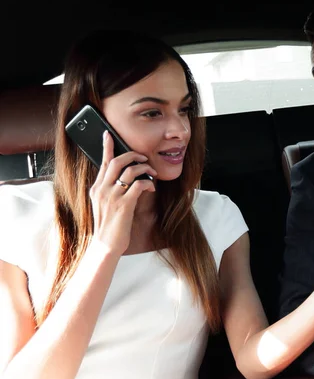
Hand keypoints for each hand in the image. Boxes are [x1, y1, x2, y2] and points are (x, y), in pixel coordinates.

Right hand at [89, 131, 156, 254]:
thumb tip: (125, 178)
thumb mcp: (105, 204)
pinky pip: (138, 185)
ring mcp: (112, 196)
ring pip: (129, 171)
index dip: (107, 147)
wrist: (106, 244)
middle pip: (117, 162)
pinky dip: (147, 182)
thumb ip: (111, 190)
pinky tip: (151, 186)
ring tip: (151, 172)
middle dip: (133, 155)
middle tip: (144, 157)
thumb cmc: (109, 225)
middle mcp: (102, 189)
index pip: (102, 162)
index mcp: (97, 188)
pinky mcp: (124, 205)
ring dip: (144, 168)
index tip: (108, 134)